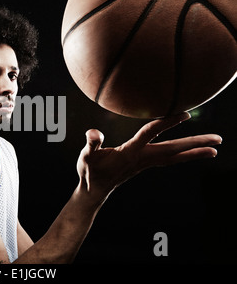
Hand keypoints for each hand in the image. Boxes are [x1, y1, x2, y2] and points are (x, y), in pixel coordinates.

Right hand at [76, 112, 221, 196]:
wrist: (94, 191)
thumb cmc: (90, 171)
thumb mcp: (87, 157)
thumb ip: (91, 144)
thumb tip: (93, 132)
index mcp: (129, 153)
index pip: (150, 134)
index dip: (166, 123)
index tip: (185, 114)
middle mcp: (141, 158)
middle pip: (173, 150)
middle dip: (195, 144)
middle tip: (218, 140)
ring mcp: (145, 163)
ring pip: (174, 157)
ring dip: (195, 152)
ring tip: (214, 149)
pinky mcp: (144, 165)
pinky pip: (168, 159)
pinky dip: (182, 155)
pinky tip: (189, 152)